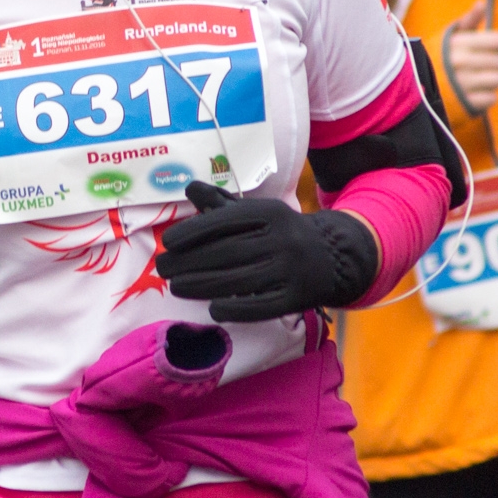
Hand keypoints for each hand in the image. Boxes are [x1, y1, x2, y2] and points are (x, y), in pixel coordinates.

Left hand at [155, 181, 379, 321]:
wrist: (335, 256)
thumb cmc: (282, 232)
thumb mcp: (257, 213)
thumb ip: (222, 203)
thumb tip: (189, 187)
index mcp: (269, 213)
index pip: (226, 221)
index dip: (194, 231)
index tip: (168, 242)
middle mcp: (281, 238)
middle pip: (228, 252)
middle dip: (189, 262)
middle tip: (162, 269)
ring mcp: (291, 269)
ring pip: (240, 280)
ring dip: (202, 285)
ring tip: (176, 287)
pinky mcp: (296, 298)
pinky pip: (262, 306)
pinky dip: (235, 309)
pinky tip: (213, 310)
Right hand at [443, 2, 497, 113]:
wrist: (410, 87)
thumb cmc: (435, 58)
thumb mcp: (447, 37)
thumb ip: (468, 21)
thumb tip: (482, 3)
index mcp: (460, 43)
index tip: (497, 48)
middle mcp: (462, 62)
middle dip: (496, 62)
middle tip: (483, 65)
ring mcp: (463, 84)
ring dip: (491, 80)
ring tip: (476, 79)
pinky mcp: (465, 103)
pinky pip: (491, 99)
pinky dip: (484, 97)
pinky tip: (472, 93)